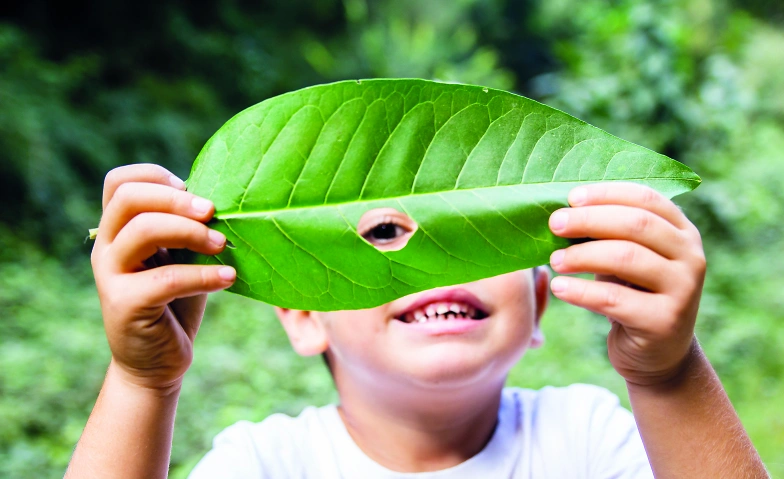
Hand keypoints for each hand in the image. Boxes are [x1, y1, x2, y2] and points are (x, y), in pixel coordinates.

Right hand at [90, 164, 235, 390]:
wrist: (157, 363)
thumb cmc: (175, 304)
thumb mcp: (180, 259)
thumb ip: (186, 230)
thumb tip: (222, 201)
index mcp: (118, 231)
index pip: (119, 182)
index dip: (155, 175)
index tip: (191, 188)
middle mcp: (107, 248)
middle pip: (129, 198)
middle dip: (177, 199)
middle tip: (213, 212)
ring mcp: (110, 276)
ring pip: (143, 230)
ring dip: (191, 232)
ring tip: (222, 245)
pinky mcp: (124, 304)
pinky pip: (166, 278)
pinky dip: (203, 275)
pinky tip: (228, 278)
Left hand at [547, 183, 705, 386]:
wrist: (657, 355)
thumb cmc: (632, 294)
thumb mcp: (626, 258)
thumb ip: (608, 233)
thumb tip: (561, 212)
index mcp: (682, 232)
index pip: (646, 198)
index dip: (607, 194)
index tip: (571, 197)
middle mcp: (690, 257)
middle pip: (636, 225)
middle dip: (589, 220)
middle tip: (554, 224)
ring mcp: (683, 290)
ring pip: (626, 258)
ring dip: (582, 255)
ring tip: (553, 261)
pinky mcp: (664, 322)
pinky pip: (614, 299)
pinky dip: (580, 291)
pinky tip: (559, 288)